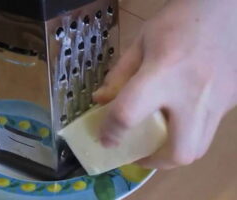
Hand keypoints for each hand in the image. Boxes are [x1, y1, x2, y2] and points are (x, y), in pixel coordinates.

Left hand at [93, 0, 236, 168]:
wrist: (227, 8)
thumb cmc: (179, 20)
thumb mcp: (141, 41)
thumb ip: (119, 75)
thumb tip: (101, 100)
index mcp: (163, 72)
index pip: (128, 114)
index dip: (110, 131)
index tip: (105, 138)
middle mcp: (193, 93)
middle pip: (178, 152)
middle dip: (153, 161)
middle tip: (139, 152)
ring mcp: (218, 101)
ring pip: (198, 149)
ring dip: (173, 153)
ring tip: (158, 142)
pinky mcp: (232, 103)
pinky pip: (208, 130)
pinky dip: (189, 133)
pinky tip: (179, 117)